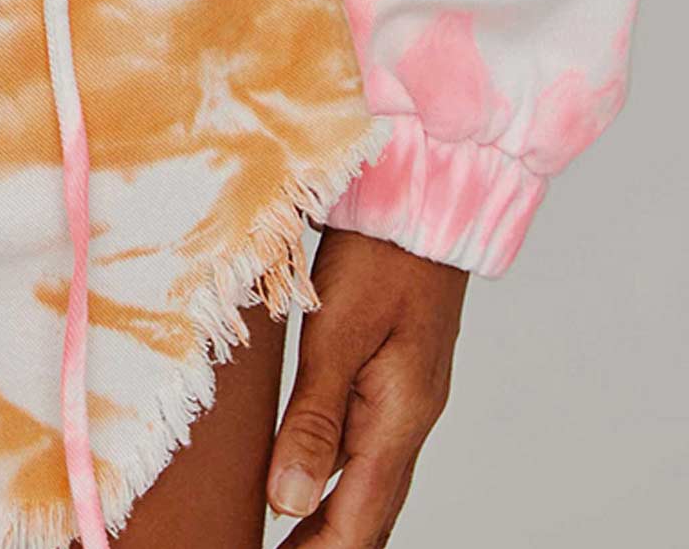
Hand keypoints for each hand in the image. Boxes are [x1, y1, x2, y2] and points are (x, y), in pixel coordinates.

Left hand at [266, 228, 467, 543]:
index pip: (359, 520)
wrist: (424, 197)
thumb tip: (288, 504)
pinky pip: (364, 441)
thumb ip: (314, 420)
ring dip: (331, 515)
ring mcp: (405, 396)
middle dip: (327, 546)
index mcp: (398, 418)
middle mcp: (408, 418)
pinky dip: (335, 470)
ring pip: (367, 479)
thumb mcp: (338, 333)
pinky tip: (306, 472)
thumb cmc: (381, 254)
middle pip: (369, 510)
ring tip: (287, 536)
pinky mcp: (393, 372)